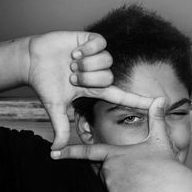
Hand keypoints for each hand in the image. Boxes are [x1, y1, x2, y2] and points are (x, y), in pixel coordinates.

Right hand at [27, 31, 151, 149]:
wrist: (32, 59)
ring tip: (71, 63)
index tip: (160, 103)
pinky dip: (86, 49)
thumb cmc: (44, 83)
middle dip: (87, 79)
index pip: (122, 97)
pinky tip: (75, 51)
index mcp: (95, 89)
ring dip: (85, 64)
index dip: (139, 101)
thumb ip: (61, 127)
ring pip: (106, 61)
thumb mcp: (55, 107)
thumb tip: (55, 151)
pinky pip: (100, 43)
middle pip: (109, 78)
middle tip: (72, 76)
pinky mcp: (91, 40)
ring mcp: (96, 57)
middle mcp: (99, 73)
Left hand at [53, 97, 191, 191]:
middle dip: (118, 173)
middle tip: (138, 174)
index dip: (71, 152)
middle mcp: (109, 168)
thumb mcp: (160, 139)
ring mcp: (111, 185)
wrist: (173, 189)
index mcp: (116, 153)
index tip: (54, 153)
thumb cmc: (166, 164)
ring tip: (144, 184)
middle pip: (106, 172)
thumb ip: (157, 119)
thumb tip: (162, 98)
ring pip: (113, 187)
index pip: (89, 152)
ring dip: (125, 186)